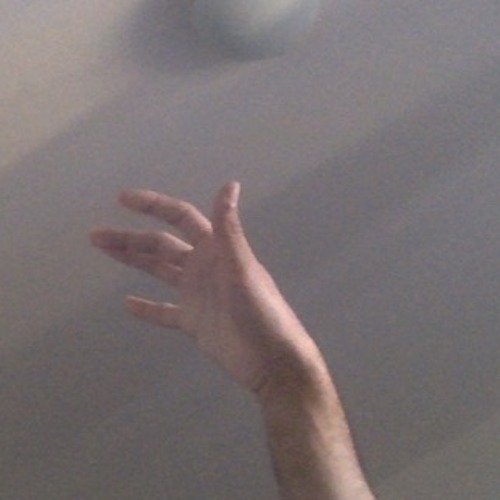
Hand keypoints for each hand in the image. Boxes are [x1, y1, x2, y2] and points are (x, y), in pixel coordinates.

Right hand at [90, 181, 323, 395]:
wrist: (271, 360)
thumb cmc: (260, 311)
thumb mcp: (242, 268)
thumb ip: (230, 230)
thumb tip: (230, 183)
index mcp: (215, 249)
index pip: (181, 218)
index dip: (154, 206)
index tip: (122, 199)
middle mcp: (203, 267)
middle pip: (161, 245)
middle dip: (130, 238)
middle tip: (97, 235)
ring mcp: (197, 295)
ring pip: (159, 272)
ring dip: (133, 262)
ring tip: (104, 252)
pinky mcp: (194, 322)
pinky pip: (164, 312)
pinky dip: (147, 308)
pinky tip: (128, 305)